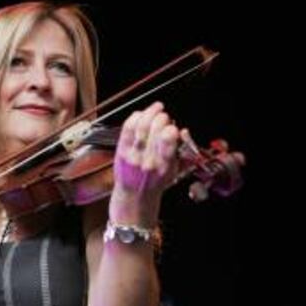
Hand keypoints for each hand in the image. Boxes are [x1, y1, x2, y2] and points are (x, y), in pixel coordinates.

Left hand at [110, 102, 179, 224]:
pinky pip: (127, 128)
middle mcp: (148, 159)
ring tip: (156, 109)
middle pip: (155, 127)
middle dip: (162, 117)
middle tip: (164, 117)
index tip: (172, 127)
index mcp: (164, 165)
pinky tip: (141, 114)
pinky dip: (135, 117)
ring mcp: (133, 155)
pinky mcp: (121, 151)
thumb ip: (180, 151)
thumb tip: (183, 131)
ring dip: (150, 112)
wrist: (134, 197)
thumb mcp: (174, 171)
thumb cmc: (155, 183)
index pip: (168, 138)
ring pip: (141, 125)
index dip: (171, 127)